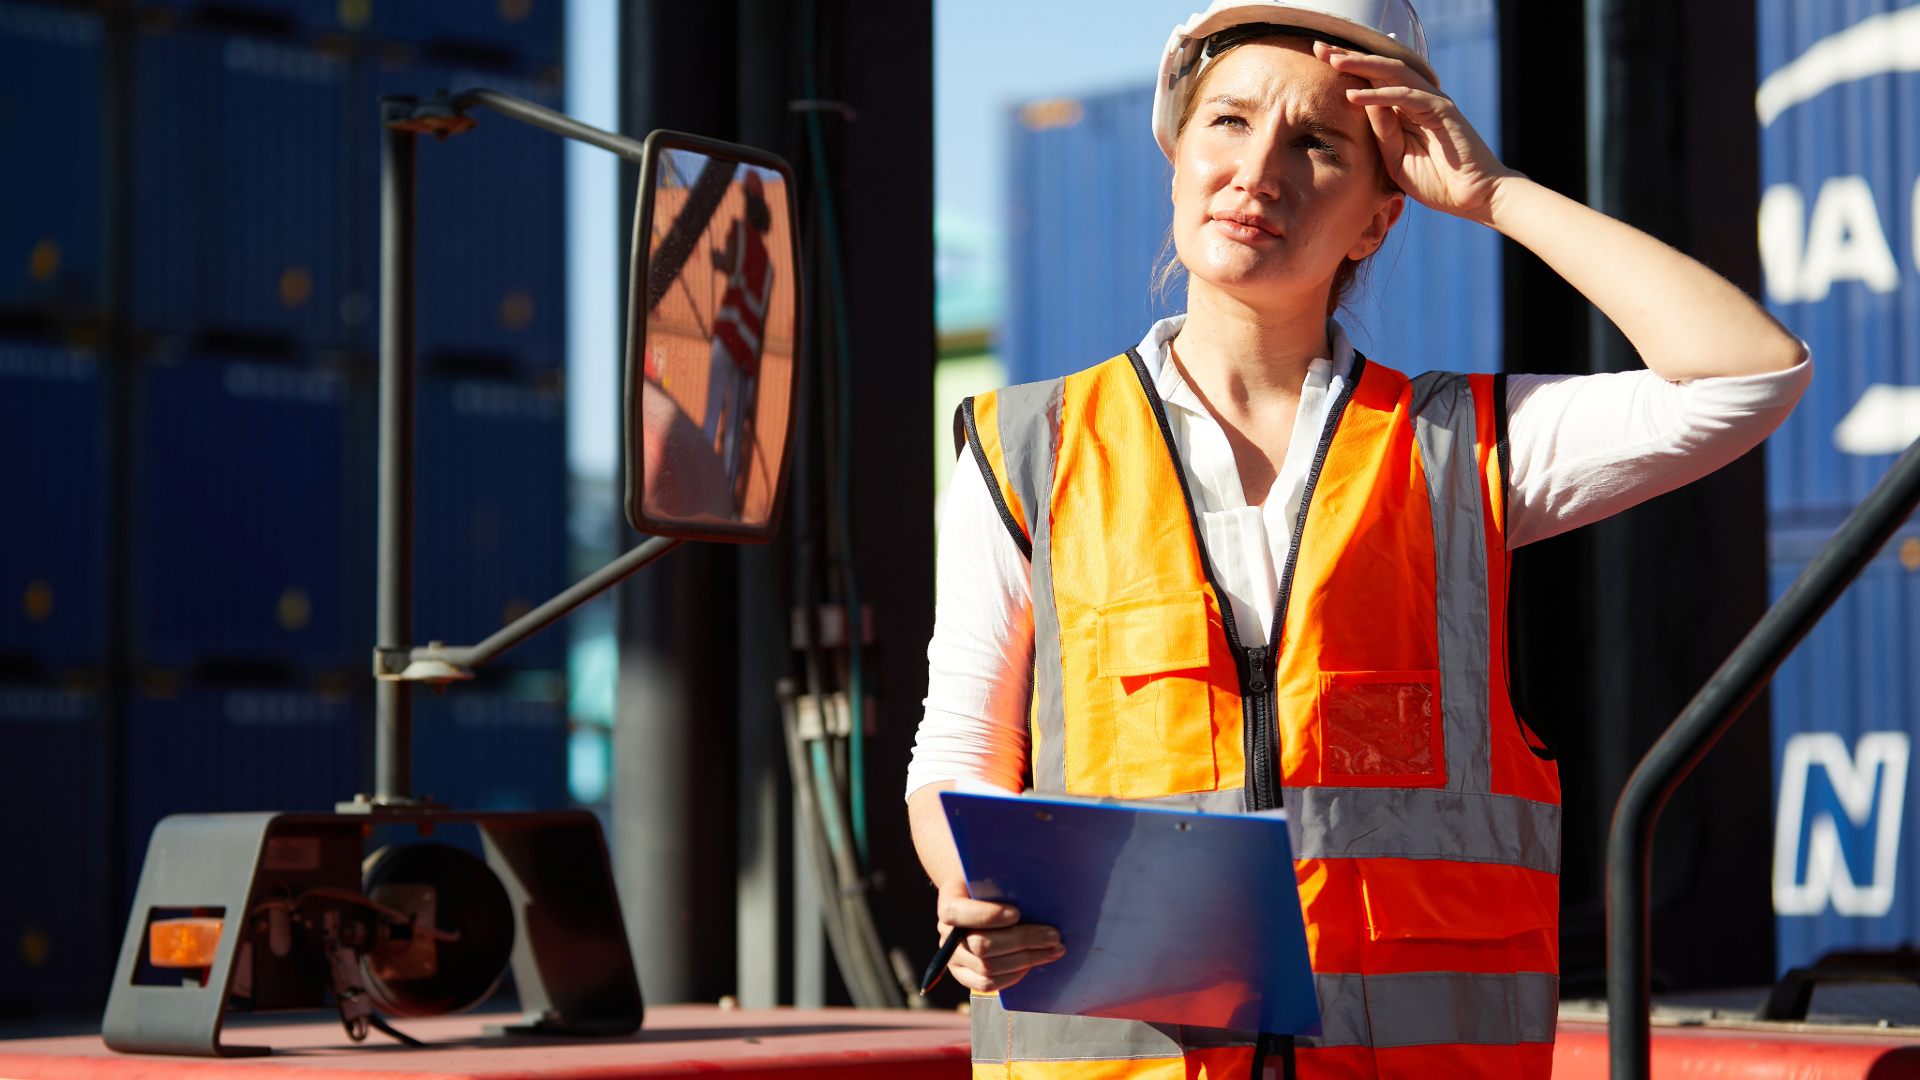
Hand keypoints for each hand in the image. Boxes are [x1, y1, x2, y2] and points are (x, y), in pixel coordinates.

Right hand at [935, 877, 1064, 992]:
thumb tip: (1034, 895)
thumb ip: (1005, 884)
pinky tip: (1032, 964)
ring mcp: (954, 957)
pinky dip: (1013, 976)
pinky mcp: (964, 975)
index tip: (1016, 913)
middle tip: (1052, 935)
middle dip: (1021, 940)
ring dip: (1025, 959)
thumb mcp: (993, 876)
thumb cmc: (993, 886)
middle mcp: (946, 932)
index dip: (986, 915)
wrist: (983, 901)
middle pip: (979, 944)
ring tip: (1053, 950)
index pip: (956, 912)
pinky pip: (986, 984)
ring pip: (987, 967)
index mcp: (949, 901)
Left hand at [1321, 43, 1518, 224]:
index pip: (1373, 81)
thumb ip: (1381, 132)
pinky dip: (1380, 96)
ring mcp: (1431, 102)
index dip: (1348, 69)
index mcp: (1405, 110)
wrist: (1473, 198)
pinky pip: (1406, 97)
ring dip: (1362, 66)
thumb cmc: (1436, 181)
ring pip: (1393, 74)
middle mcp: (1418, 99)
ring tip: (1333, 61)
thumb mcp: (1395, 158)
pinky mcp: (1442, 110)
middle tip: (1319, 47)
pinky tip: (1355, 95)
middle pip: (1380, 69)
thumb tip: (1359, 102)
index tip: (1317, 61)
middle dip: (1349, 57)